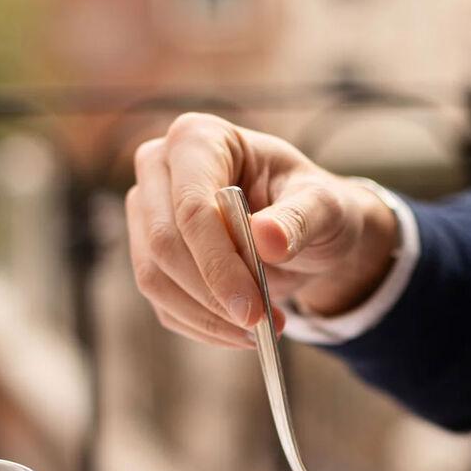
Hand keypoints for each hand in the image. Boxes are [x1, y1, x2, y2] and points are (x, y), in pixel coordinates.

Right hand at [125, 113, 396, 346]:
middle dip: (213, 295)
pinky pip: (163, 303)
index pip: (192, 207)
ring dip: (208, 317)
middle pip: (164, 245)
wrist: (301, 230)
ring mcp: (146, 213)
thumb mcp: (324, 207)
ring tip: (262, 330)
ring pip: (155, 279)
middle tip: (263, 326)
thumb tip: (267, 238)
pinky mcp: (148, 255)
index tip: (253, 311)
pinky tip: (240, 332)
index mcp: (198, 138)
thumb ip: (299, 219)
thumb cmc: (312, 206)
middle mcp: (159, 168)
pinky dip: (203, 326)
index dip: (218, 263)